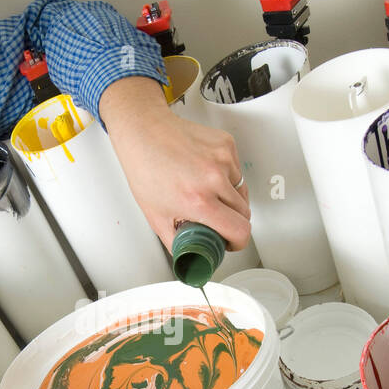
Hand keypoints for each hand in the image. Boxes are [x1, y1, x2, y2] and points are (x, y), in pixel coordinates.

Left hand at [100, 77, 251, 252]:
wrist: (144, 131)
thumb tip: (191, 257)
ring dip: (230, 199)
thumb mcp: (156, 217)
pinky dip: (226, 177)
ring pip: (242, 192)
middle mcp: (213, 178)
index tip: (231, 242)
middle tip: (216, 220)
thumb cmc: (145, 169)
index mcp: (198, 200)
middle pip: (245, 213)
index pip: (240, 231)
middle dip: (233, 222)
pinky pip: (237, 171)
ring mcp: (223, 159)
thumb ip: (177, 242)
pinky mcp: (227, 144)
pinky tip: (206, 173)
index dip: (238, 242)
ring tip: (206, 193)